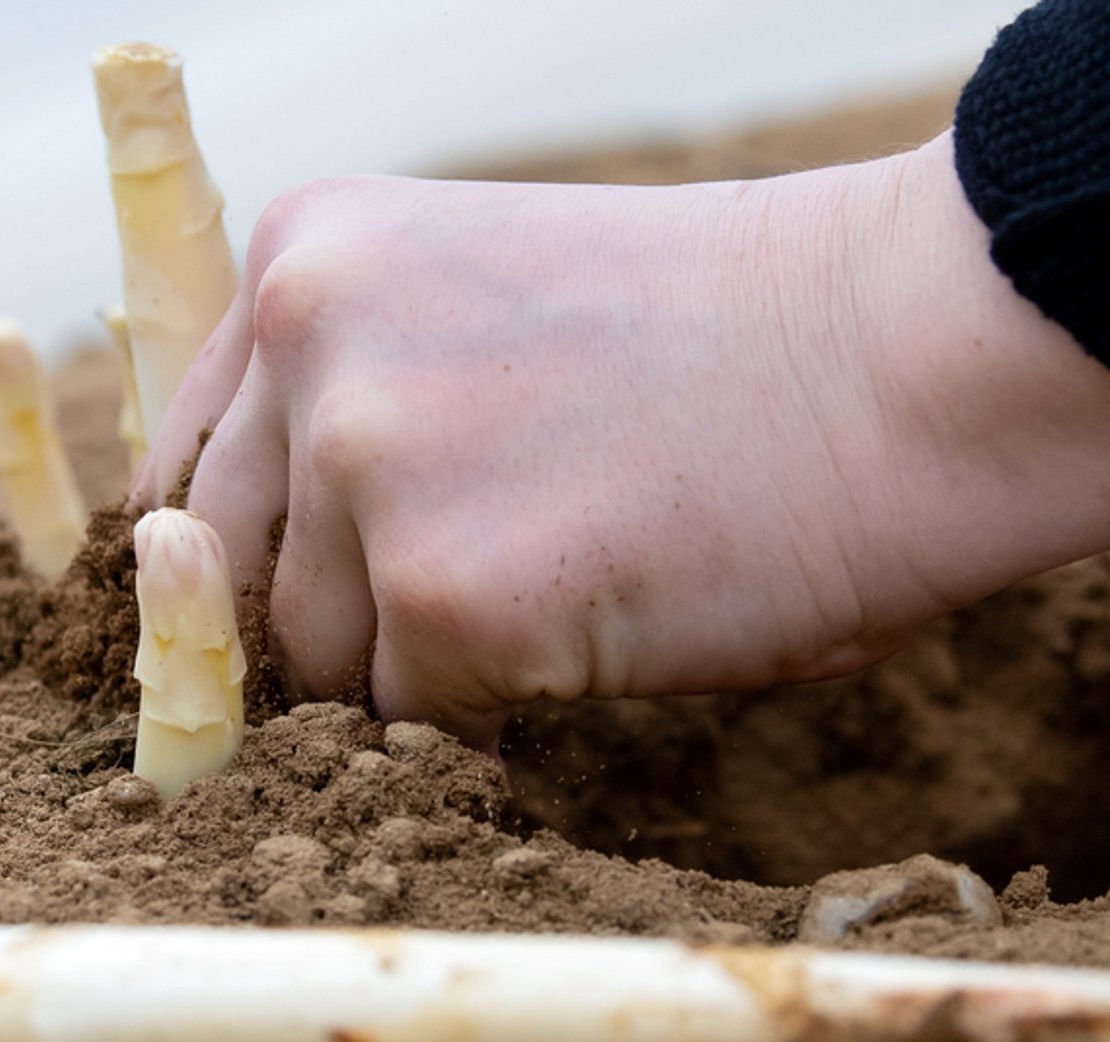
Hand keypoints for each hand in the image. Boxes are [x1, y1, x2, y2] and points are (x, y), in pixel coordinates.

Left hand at [135, 133, 1109, 751]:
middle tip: (509, 581)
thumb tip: (277, 568)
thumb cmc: (749, 338)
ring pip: (328, 663)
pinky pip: (421, 720)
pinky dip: (516, 699)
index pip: (196, 467)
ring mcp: (364, 467)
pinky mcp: (443, 598)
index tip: (360, 577)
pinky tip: (623, 607)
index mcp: (311, 253)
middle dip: (350, 610)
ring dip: (439, 659)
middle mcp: (305, 341)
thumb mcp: (500, 309)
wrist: (912, 350)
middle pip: (241, 575)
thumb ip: (372, 392)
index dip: (274, 548)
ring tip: (592, 572)